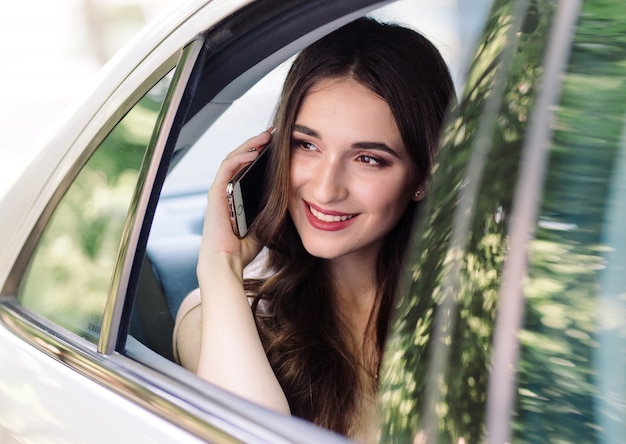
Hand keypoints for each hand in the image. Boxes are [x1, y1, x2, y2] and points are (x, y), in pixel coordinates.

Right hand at [197, 130, 271, 278]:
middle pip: (240, 160)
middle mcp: (225, 191)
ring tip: (265, 137)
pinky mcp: (215, 194)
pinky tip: (254, 152)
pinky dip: (240, 158)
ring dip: (249, 146)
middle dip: (256, 145)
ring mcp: (219, 191)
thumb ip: (271, 210)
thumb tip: (291, 199)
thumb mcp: (265, 224)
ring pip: (233, 159)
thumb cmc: (243, 249)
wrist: (227, 262)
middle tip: (272, 134)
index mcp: (236, 197)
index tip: (278, 147)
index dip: (261, 156)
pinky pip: (227, 169)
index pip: (247, 169)